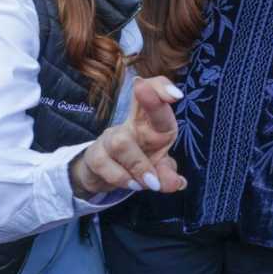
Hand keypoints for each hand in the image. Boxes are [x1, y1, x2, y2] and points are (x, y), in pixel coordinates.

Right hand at [68, 76, 185, 196]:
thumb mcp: (157, 168)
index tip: (177, 96)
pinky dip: (122, 178)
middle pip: (140, 106)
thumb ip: (168, 174)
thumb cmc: (138, 161)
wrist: (103, 175)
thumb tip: (177, 183)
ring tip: (151, 184)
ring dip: (139, 166)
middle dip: (151, 101)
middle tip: (145, 91)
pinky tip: (132, 185)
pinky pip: (105, 164)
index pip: (156, 92)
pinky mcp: (95, 155)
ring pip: (122, 143)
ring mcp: (111, 137)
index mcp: (153, 121)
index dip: (163, 88)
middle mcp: (132, 124)